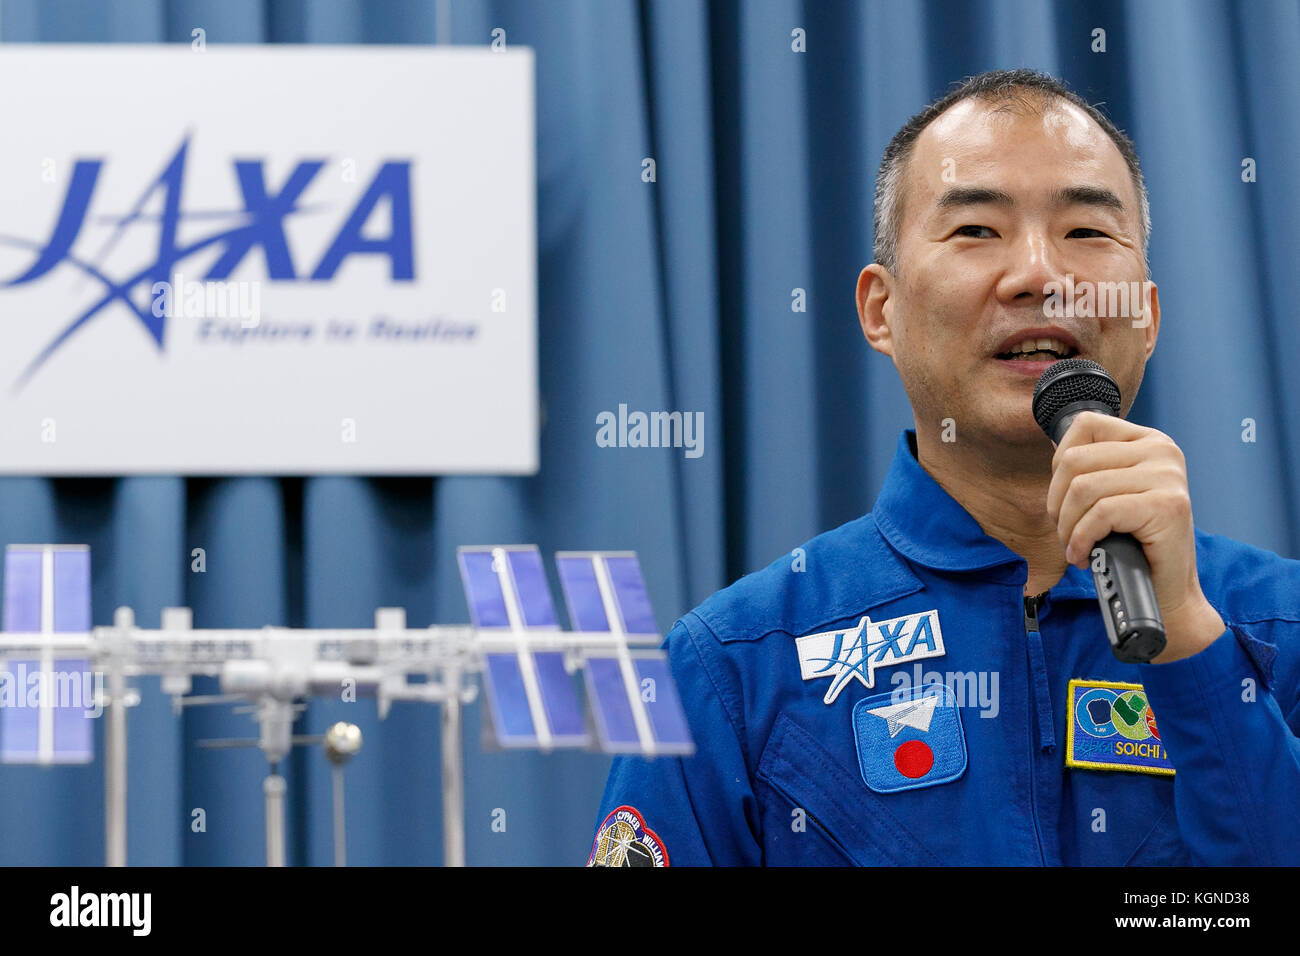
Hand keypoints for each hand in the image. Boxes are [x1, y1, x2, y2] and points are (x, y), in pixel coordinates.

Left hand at [1045, 411, 1223, 662]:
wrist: (1167, 594)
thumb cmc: (1132, 546)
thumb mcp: (1111, 493)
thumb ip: (1091, 465)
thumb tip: (1053, 439)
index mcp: (1149, 440)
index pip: (1085, 424)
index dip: (1060, 463)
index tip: (1066, 498)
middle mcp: (1162, 450)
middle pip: (1074, 460)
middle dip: (1057, 502)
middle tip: (1066, 532)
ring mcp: (1167, 476)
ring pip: (1082, 488)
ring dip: (1067, 527)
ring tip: (1077, 547)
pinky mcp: (1166, 506)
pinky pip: (1100, 514)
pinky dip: (1081, 539)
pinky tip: (1084, 557)